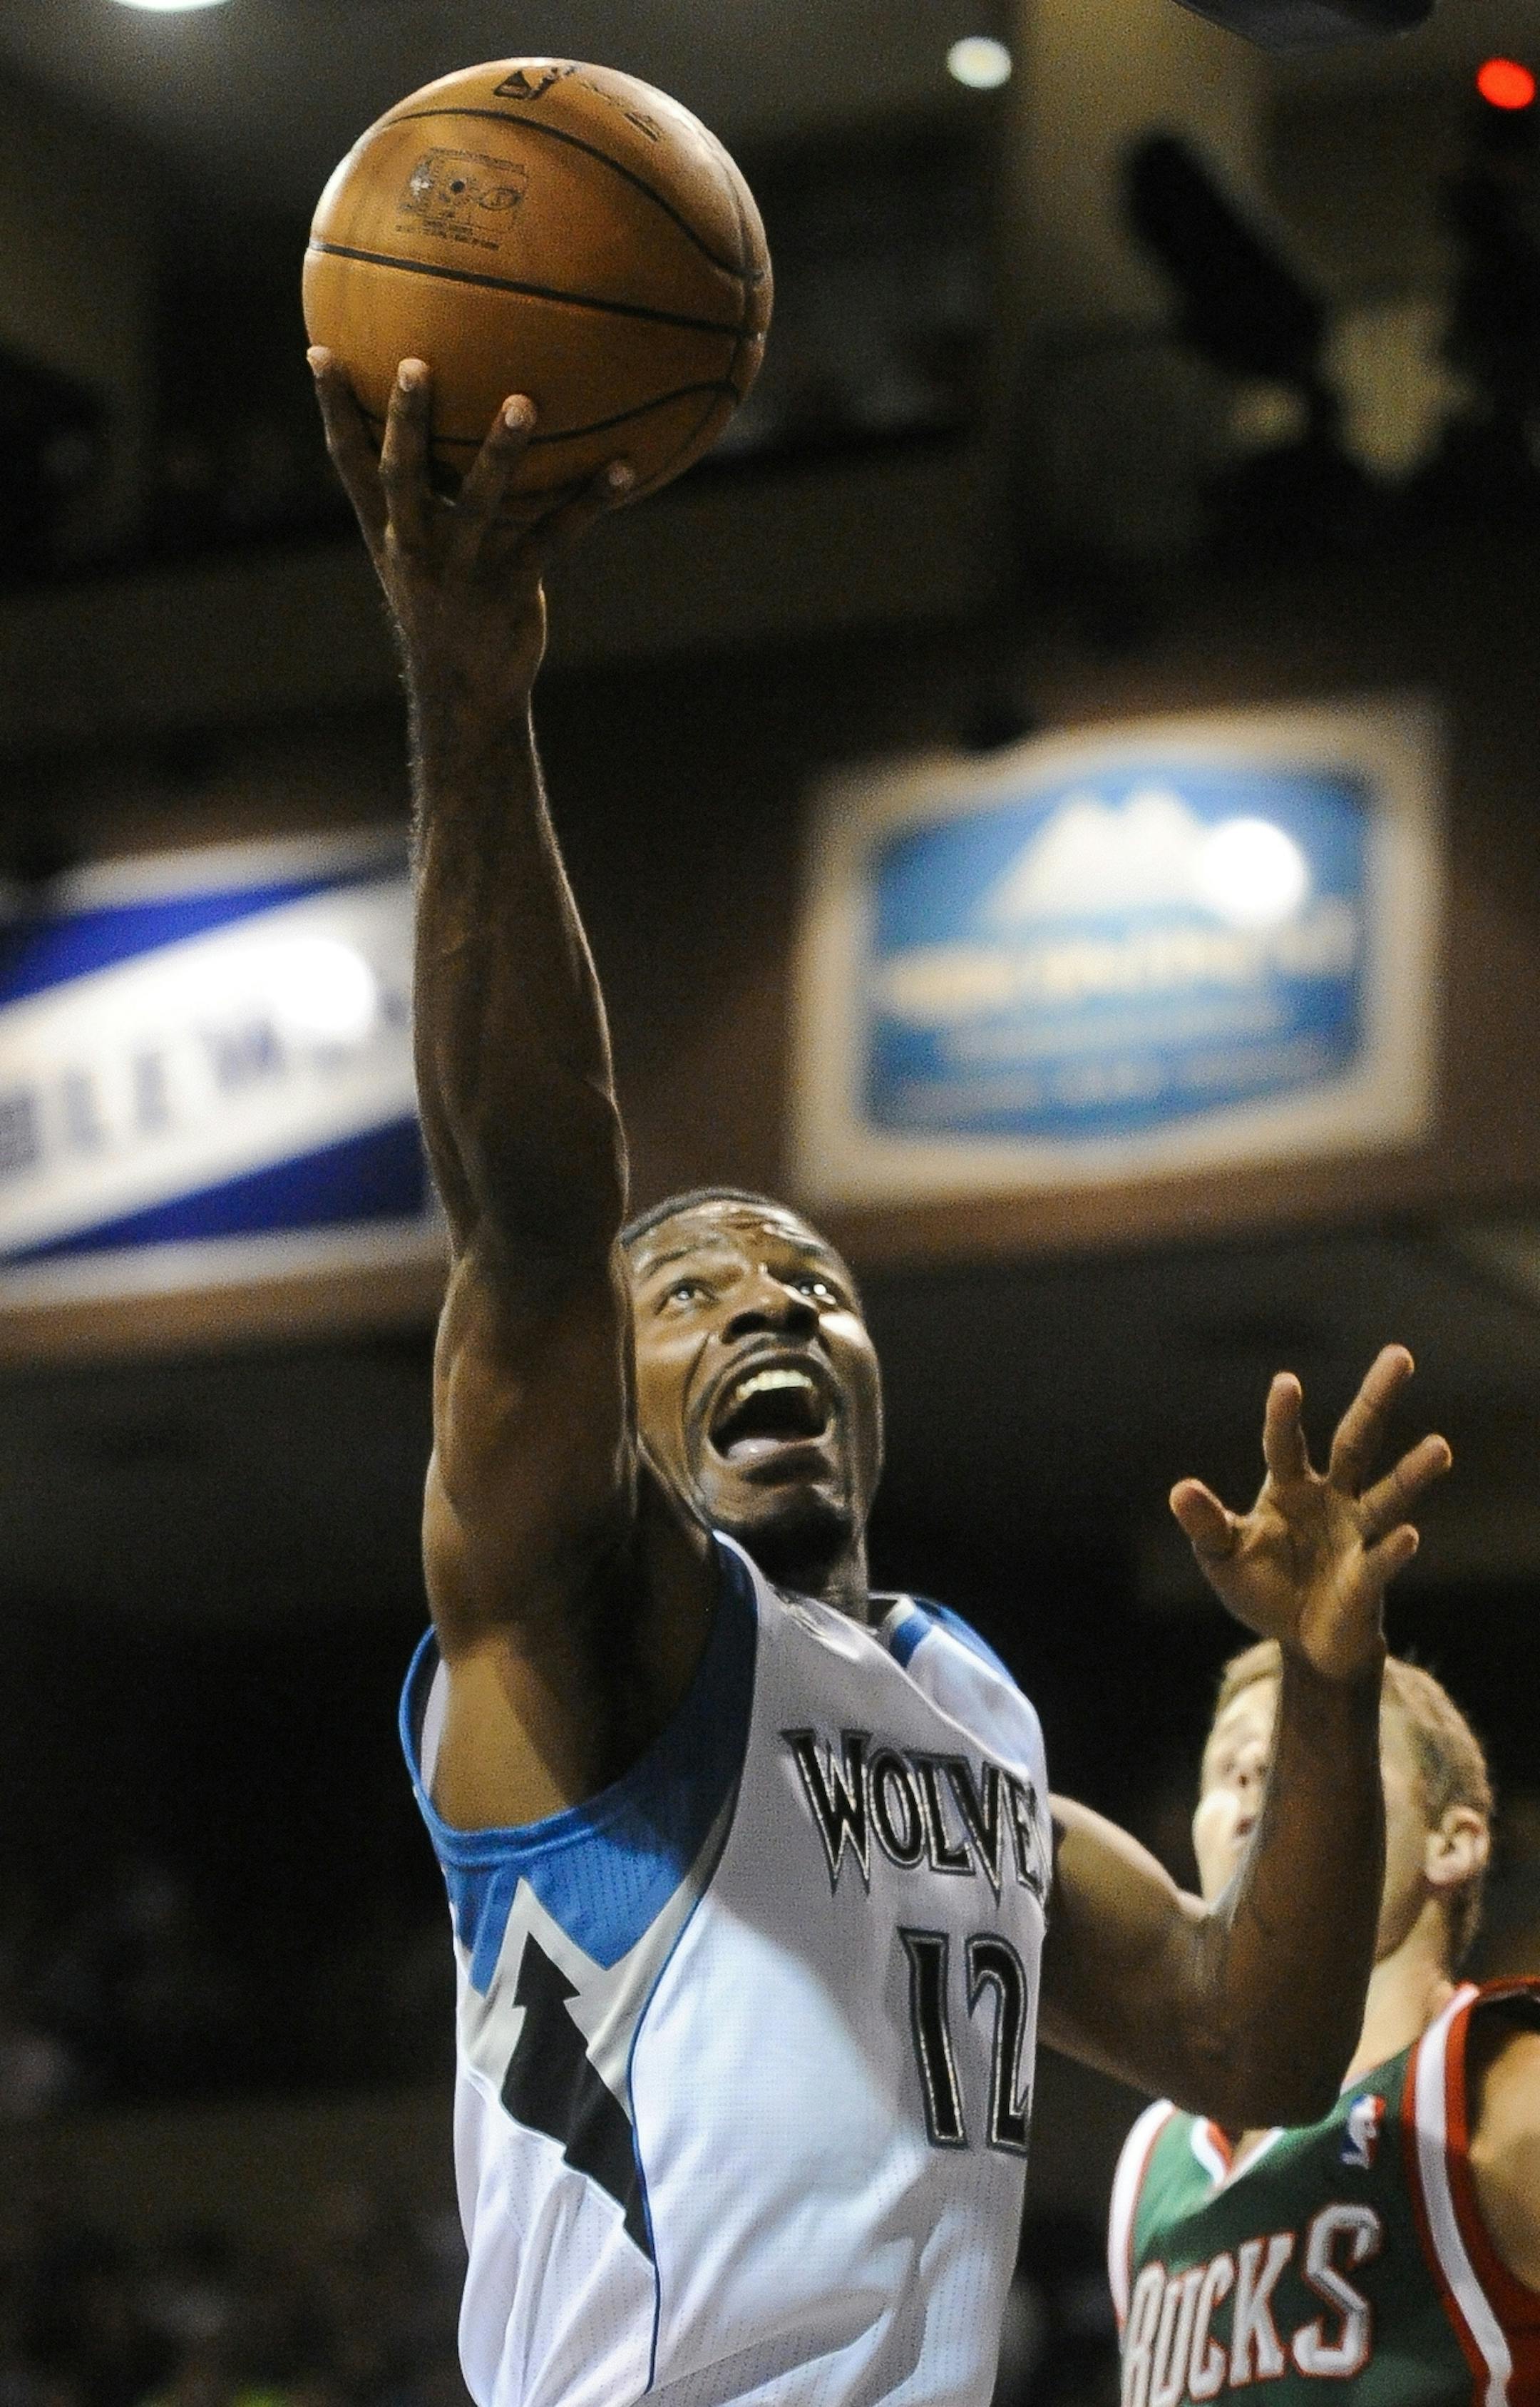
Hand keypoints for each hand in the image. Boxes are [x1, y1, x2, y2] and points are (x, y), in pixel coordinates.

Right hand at [309, 351, 632, 707]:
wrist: (464, 694)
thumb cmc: (447, 608)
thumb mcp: (421, 556)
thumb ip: (425, 499)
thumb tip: (452, 422)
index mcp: (388, 532)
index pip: (350, 463)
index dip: (333, 408)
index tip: (319, 349)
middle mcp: (416, 550)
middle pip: (403, 477)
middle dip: (406, 422)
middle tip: (413, 363)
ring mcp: (460, 574)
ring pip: (478, 505)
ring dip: (500, 453)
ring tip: (523, 403)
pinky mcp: (509, 592)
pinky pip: (553, 538)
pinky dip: (590, 502)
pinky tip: (626, 468)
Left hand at [1170, 1345, 1450, 1682]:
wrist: (1301, 1642)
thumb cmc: (1262, 1587)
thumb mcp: (1222, 1557)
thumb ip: (1206, 1524)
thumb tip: (1180, 1490)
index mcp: (1289, 1486)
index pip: (1285, 1442)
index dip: (1284, 1416)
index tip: (1287, 1383)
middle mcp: (1331, 1498)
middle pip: (1357, 1440)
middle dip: (1376, 1399)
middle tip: (1400, 1355)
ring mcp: (1355, 1534)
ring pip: (1387, 1494)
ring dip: (1411, 1473)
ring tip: (1439, 1446)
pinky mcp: (1367, 1577)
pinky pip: (1381, 1559)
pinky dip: (1393, 1549)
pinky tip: (1408, 1536)